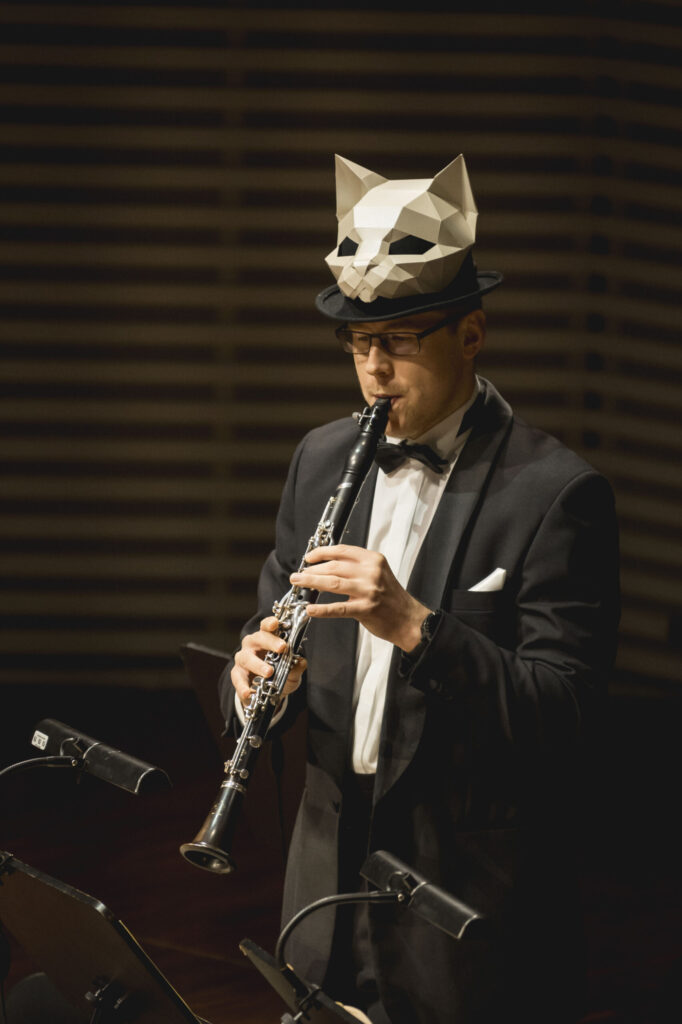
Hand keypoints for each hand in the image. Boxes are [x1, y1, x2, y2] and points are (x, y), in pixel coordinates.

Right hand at [231, 616, 306, 706]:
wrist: (265, 695)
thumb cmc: (278, 676)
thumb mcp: (291, 674)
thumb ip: (296, 668)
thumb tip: (301, 661)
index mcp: (266, 639)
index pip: (266, 627)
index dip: (270, 623)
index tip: (275, 623)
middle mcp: (252, 646)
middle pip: (258, 638)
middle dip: (270, 642)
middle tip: (282, 648)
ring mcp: (243, 659)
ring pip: (247, 658)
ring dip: (258, 664)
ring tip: (269, 672)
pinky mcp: (237, 675)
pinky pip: (238, 679)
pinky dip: (243, 686)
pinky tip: (249, 692)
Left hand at [290, 545, 429, 651]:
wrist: (408, 619)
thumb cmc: (391, 598)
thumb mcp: (378, 573)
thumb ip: (357, 567)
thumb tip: (327, 565)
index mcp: (373, 560)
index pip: (342, 551)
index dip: (322, 553)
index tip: (309, 557)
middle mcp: (371, 572)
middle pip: (334, 566)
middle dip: (312, 570)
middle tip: (299, 574)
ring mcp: (368, 590)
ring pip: (332, 583)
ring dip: (311, 582)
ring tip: (299, 583)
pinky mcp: (365, 609)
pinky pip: (338, 608)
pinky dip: (321, 609)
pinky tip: (310, 609)